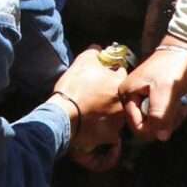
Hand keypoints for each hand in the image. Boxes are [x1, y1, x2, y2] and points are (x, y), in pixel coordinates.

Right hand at [54, 45, 128, 171]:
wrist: (63, 116)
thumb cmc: (74, 87)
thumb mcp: (83, 61)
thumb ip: (95, 52)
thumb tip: (99, 49)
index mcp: (120, 84)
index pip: (123, 75)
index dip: (113, 74)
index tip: (104, 75)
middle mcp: (123, 104)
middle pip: (122, 98)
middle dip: (113, 96)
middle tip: (98, 95)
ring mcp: (119, 122)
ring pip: (118, 116)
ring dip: (110, 114)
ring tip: (95, 113)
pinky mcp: (110, 137)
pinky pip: (112, 135)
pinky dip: (106, 133)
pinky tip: (97, 130)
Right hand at [120, 40, 186, 141]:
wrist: (185, 49)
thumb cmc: (174, 65)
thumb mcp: (166, 91)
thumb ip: (160, 115)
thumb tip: (160, 136)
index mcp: (127, 94)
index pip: (137, 127)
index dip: (155, 128)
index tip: (169, 118)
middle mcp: (131, 96)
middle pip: (147, 125)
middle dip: (165, 122)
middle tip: (177, 109)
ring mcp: (142, 96)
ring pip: (156, 121)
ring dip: (170, 117)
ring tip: (179, 104)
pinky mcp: (153, 96)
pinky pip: (161, 113)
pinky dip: (172, 112)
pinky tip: (178, 103)